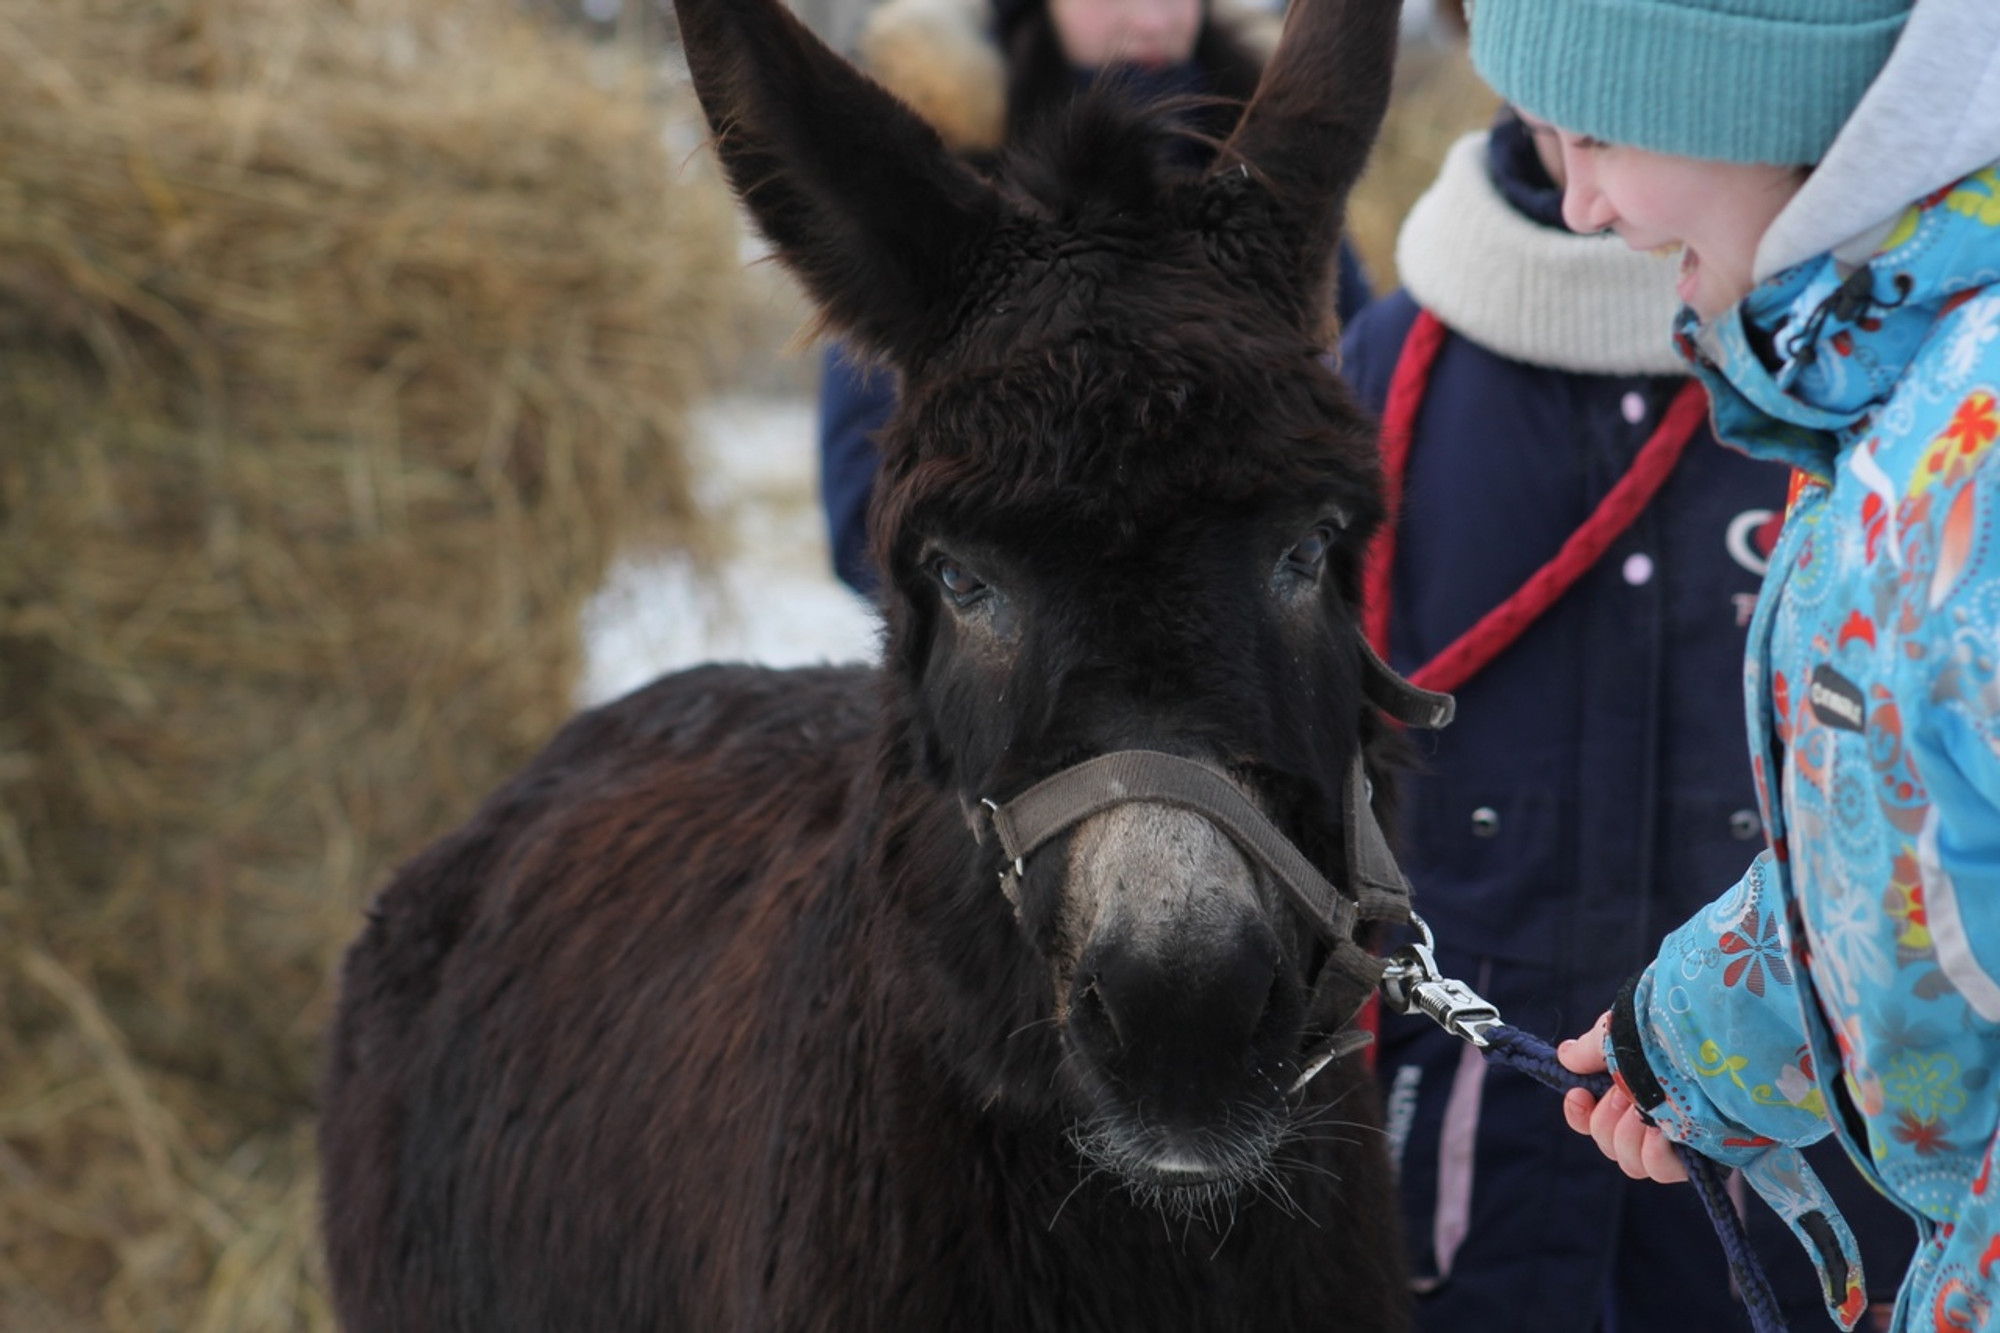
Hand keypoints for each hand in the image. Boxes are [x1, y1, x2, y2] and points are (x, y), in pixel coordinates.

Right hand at [1557, 1011, 1687, 1182]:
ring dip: (1629, 1134)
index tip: (1578, 1094)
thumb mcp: (1620, 1033)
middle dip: (1607, 1119)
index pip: (1591, 1119)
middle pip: (1607, 1143)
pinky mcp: (1699, 1155)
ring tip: (1646, 1110)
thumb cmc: (1666, 1032)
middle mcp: (1650, 1116)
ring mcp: (1674, 1138)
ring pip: (1629, 1162)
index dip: (1578, 1113)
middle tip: (1623, 1095)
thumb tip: (1566, 1055)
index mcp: (1630, 1089)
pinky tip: (1663, 1130)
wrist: (1712, 1041)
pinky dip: (1654, 1151)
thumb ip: (1591, 1049)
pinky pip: (1660, 1169)